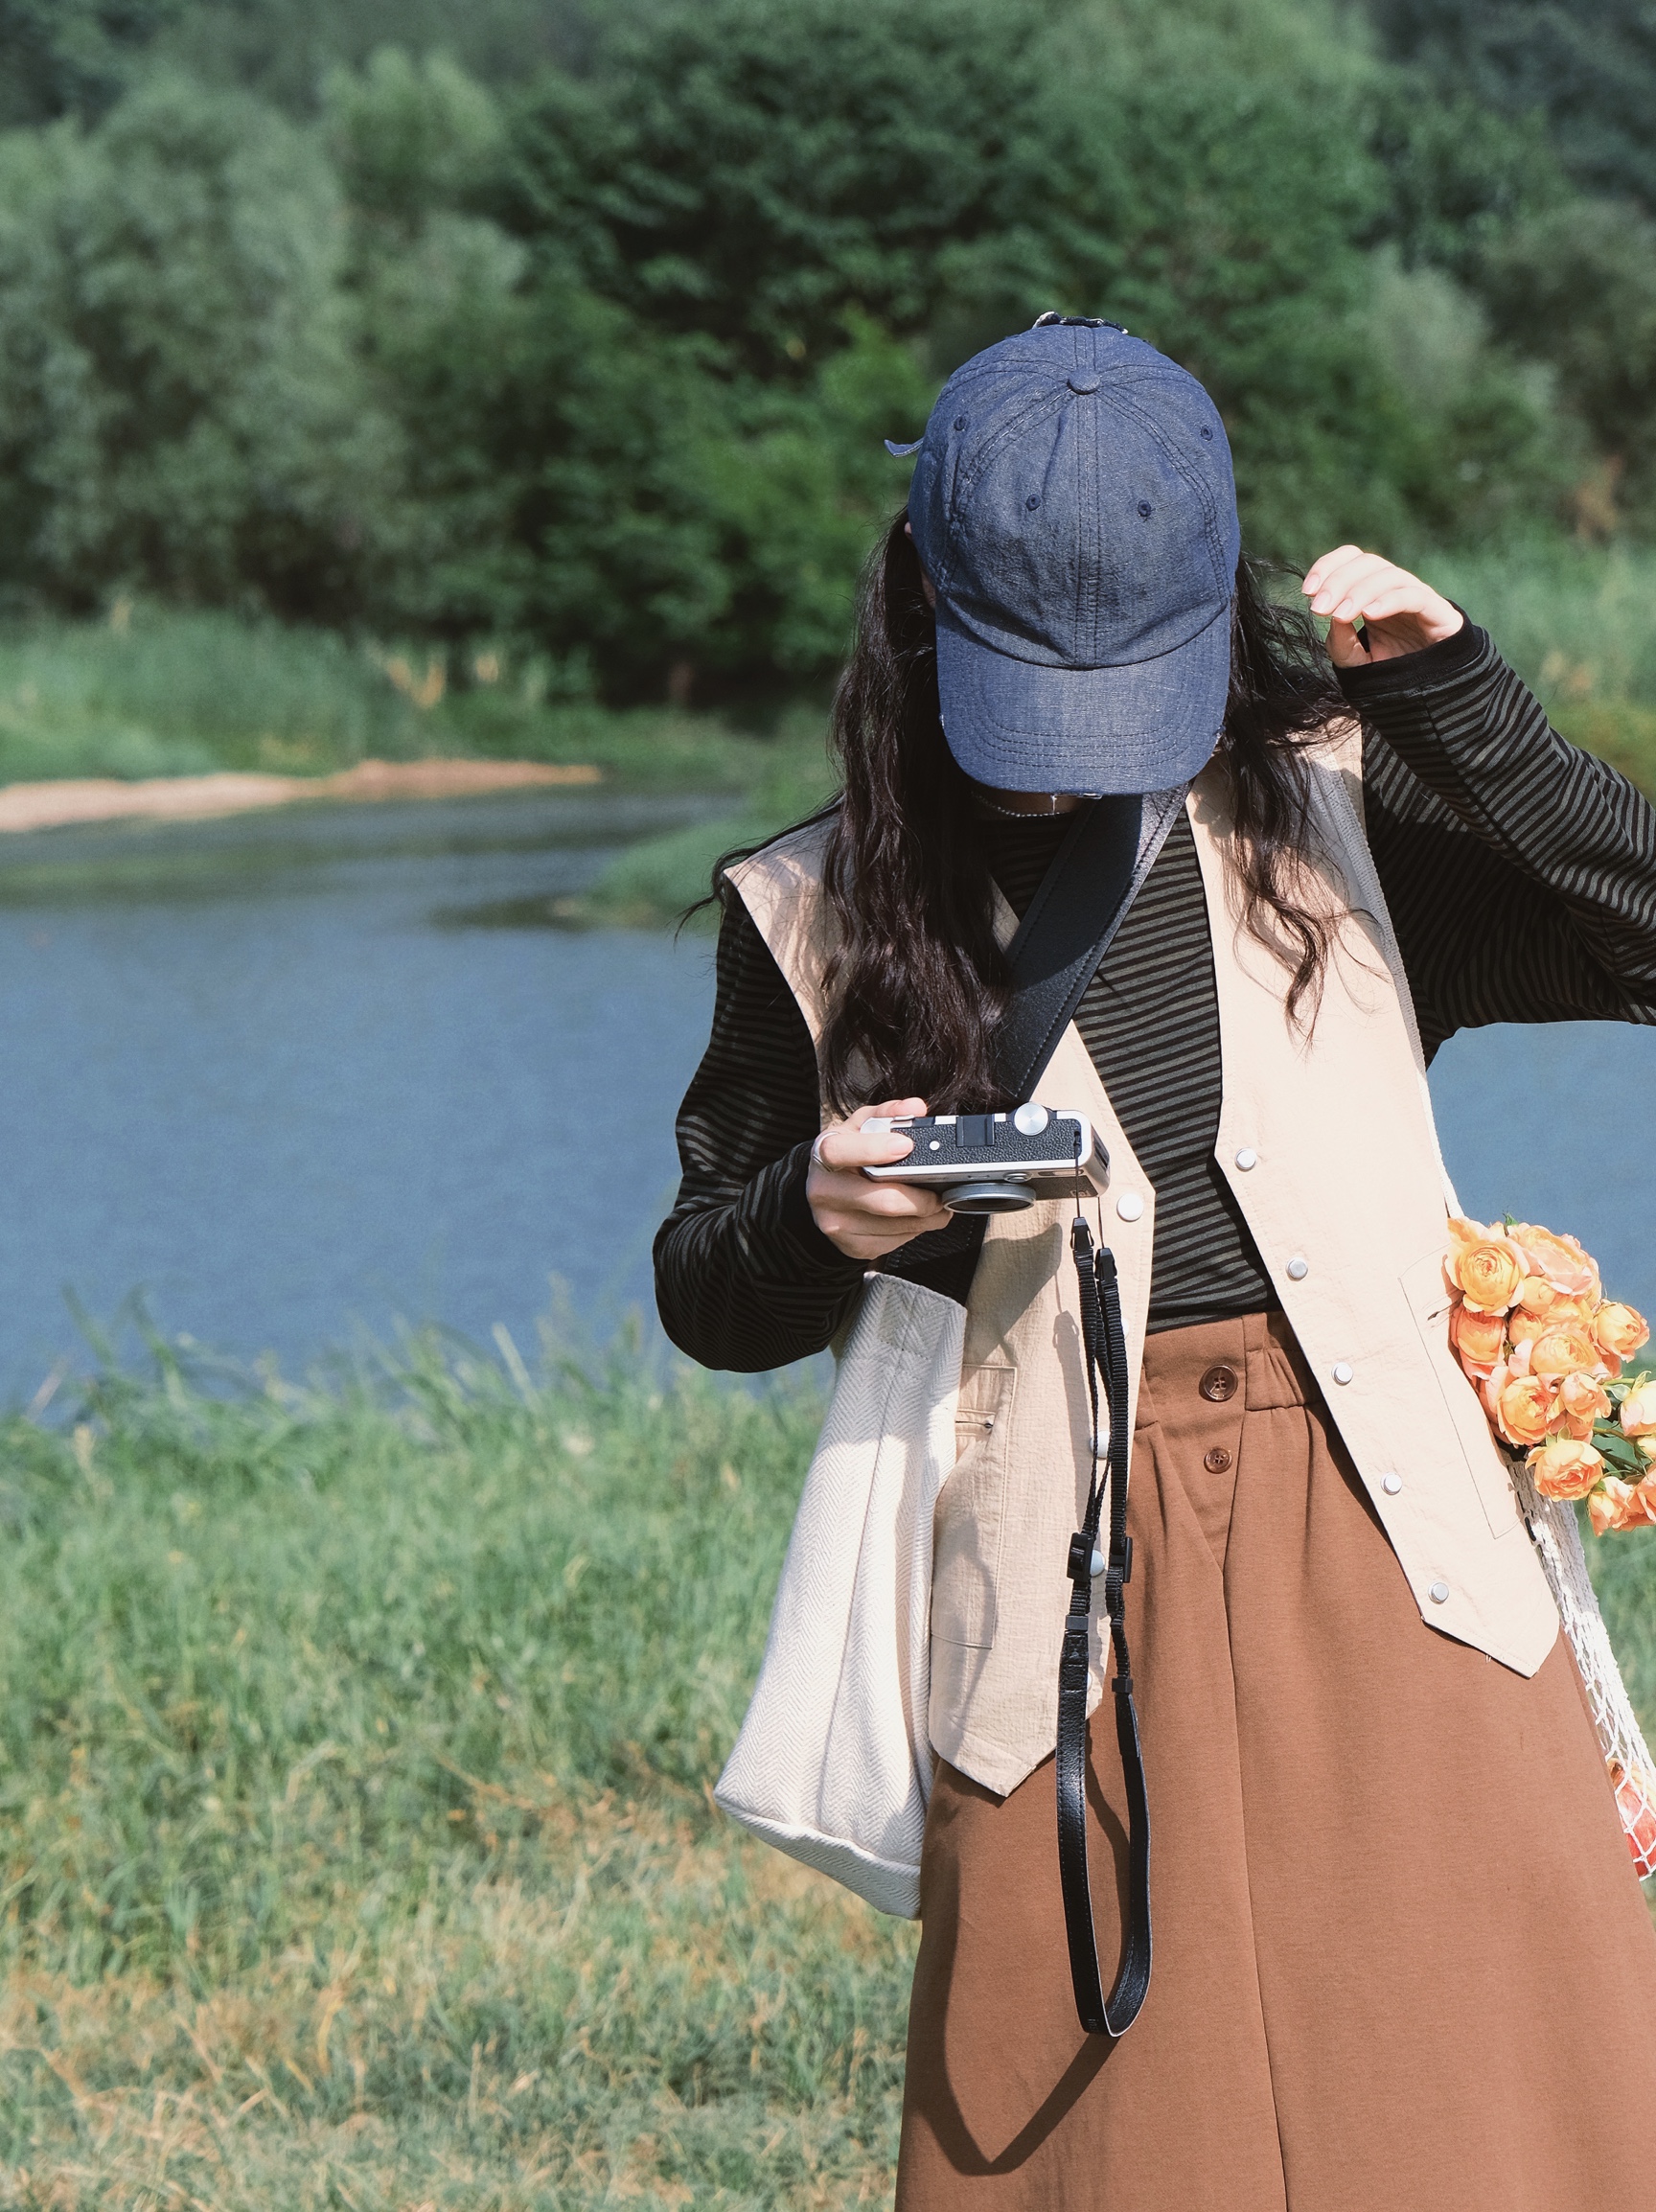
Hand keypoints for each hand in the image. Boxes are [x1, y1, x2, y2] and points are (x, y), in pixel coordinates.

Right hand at [807, 1097, 951, 1259]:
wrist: (822, 1192)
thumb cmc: (846, 1155)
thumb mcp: (860, 1126)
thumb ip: (889, 1113)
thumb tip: (917, 1108)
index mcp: (824, 1154)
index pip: (841, 1152)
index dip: (874, 1149)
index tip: (907, 1145)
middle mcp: (824, 1191)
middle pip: (883, 1200)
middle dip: (923, 1198)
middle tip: (941, 1192)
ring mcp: (835, 1223)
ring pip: (895, 1226)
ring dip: (926, 1218)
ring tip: (936, 1204)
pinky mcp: (850, 1246)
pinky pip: (893, 1242)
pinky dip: (913, 1230)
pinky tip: (915, 1218)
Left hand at [1301, 546, 1463, 667]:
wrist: (1428, 689)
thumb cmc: (1389, 669)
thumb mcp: (1355, 661)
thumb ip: (1340, 644)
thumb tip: (1332, 617)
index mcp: (1372, 590)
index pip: (1351, 559)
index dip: (1329, 566)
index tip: (1307, 591)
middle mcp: (1394, 587)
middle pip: (1367, 562)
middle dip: (1338, 582)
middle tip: (1319, 608)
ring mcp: (1417, 596)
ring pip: (1389, 575)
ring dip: (1360, 592)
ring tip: (1341, 615)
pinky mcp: (1437, 611)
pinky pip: (1414, 596)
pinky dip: (1389, 600)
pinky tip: (1370, 614)